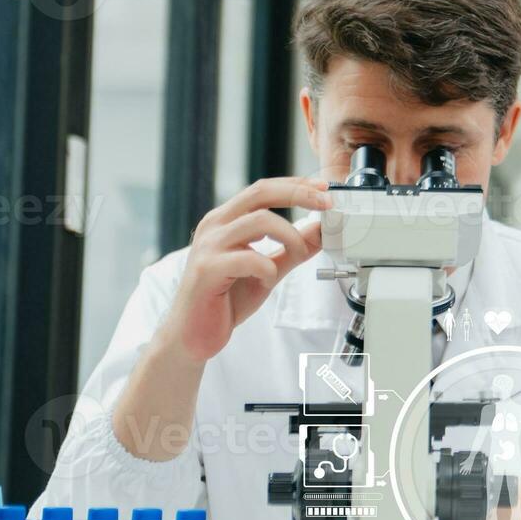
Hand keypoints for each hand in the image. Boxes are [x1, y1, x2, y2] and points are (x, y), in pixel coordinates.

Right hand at [159, 177, 330, 362]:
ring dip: (290, 237)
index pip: (263, 190)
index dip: (295, 185)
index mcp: (226, 221)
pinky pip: (249, 258)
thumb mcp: (269, 270)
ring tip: (297, 254)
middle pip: (260, 193)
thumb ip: (292, 251)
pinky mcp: (207, 269)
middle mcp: (215, 226)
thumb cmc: (225, 300)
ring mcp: (209, 246)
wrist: (194, 334)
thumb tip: (320, 231)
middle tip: (326, 203)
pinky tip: (267, 280)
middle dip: (298, 193)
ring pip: (259, 221)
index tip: (324, 188)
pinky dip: (268, 269)